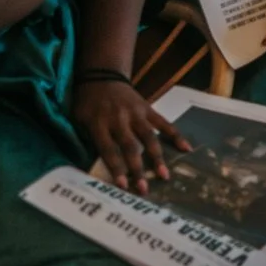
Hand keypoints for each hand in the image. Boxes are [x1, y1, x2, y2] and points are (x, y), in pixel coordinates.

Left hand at [75, 75, 188, 191]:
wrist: (103, 77)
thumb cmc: (88, 103)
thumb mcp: (78, 119)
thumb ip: (88, 138)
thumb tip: (95, 165)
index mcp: (99, 124)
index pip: (108, 150)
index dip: (116, 169)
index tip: (123, 186)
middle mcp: (119, 119)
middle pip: (130, 147)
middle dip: (138, 169)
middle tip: (144, 189)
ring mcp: (136, 114)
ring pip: (149, 137)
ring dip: (157, 157)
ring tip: (165, 176)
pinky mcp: (148, 109)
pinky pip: (164, 123)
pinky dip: (175, 135)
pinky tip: (186, 148)